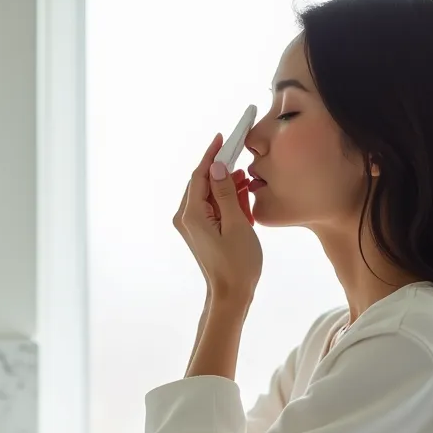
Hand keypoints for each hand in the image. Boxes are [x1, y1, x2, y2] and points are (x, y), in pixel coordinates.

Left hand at [173, 134, 262, 303]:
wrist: (231, 295)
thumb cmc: (237, 263)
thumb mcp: (236, 224)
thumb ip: (226, 193)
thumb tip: (218, 167)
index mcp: (191, 214)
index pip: (199, 175)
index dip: (212, 155)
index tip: (223, 137)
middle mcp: (186, 217)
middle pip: (202, 182)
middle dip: (221, 168)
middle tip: (240, 155)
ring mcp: (192, 225)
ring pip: (209, 194)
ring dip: (227, 185)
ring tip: (246, 180)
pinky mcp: (200, 231)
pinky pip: (212, 207)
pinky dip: (226, 200)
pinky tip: (242, 196)